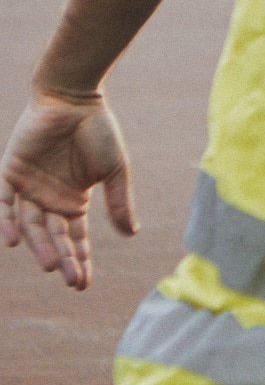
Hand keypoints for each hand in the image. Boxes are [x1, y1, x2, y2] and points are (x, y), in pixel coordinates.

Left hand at [2, 94, 137, 290]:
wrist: (74, 100)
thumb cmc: (98, 132)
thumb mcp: (115, 170)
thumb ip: (119, 202)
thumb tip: (131, 234)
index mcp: (74, 200)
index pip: (74, 238)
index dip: (79, 260)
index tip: (82, 285)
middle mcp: (49, 199)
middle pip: (52, 237)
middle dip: (62, 259)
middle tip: (69, 279)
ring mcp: (28, 188)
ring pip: (29, 225)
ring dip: (38, 246)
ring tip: (50, 264)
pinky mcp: (9, 174)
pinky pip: (3, 204)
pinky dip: (5, 222)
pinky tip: (13, 240)